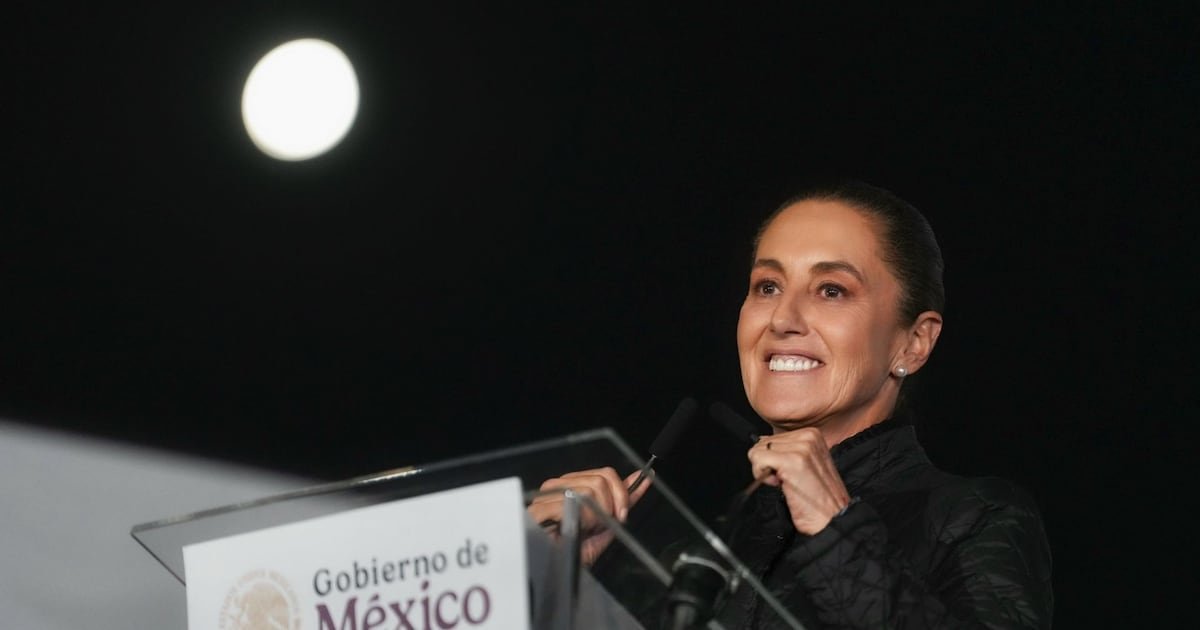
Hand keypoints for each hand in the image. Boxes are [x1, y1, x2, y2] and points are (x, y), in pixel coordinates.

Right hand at [527, 467, 649, 564]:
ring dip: (594, 517)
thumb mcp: (606, 522)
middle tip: (601, 525)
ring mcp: (547, 495)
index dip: (621, 492)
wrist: (558, 572)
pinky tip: (576, 529)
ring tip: (583, 529)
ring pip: (590, 491)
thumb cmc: (577, 550)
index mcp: (572, 485)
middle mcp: (559, 485)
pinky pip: (574, 503)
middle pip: (600, 480)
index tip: (623, 512)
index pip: (605, 473)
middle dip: (610, 506)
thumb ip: (621, 500)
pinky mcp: (540, 507)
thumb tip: (639, 478)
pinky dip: (582, 519)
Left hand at [747, 428, 851, 534]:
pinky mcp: (792, 461)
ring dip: (765, 471)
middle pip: (763, 443)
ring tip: (786, 482)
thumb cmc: (819, 500)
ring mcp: (802, 448)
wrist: (832, 520)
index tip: (788, 473)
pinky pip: (758, 459)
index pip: (771, 438)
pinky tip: (780, 484)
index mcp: (812, 435)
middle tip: (787, 480)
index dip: (773, 460)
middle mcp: (808, 437)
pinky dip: (760, 475)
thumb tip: (761, 441)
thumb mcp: (804, 465)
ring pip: (758, 450)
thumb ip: (784, 450)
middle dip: (767, 464)